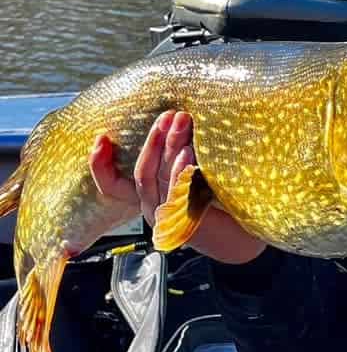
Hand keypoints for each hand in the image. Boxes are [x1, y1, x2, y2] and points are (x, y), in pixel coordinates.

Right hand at [89, 110, 266, 263]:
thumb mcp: (193, 175)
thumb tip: (179, 117)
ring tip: (182, 122)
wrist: (242, 236)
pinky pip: (178, 195)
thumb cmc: (219, 202)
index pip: (111, 186)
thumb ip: (181, 154)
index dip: (100, 165)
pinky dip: (180, 172)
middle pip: (143, 173)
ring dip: (171, 146)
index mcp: (149, 196)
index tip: (101, 138)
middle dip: (154, 140)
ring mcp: (169, 218)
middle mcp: (153, 209)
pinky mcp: (187, 224)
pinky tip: (188, 154)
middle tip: (168, 115)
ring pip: (161, 179)